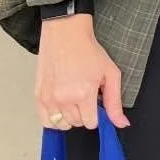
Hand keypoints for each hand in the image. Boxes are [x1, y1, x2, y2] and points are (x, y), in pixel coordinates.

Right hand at [36, 16, 127, 131]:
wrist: (66, 35)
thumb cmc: (88, 51)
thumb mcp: (111, 74)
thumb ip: (115, 102)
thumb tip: (121, 123)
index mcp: (83, 93)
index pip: (91, 123)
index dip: (97, 114)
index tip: (96, 103)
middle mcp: (63, 99)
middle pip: (76, 123)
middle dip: (84, 113)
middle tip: (85, 96)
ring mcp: (48, 99)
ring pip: (61, 125)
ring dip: (69, 117)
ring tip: (73, 99)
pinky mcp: (38, 96)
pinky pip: (46, 122)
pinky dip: (54, 118)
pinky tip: (62, 105)